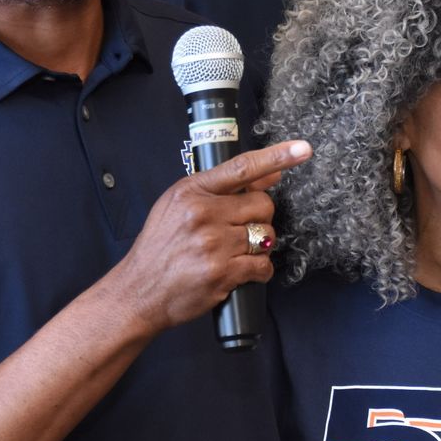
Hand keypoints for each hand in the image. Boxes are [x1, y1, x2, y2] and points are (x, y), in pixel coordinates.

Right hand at [108, 140, 309, 334]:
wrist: (139, 291)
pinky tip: (241, 271)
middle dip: (260, 218)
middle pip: (263, 206)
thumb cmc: (160, 249)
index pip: (242, 168)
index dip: (276, 156)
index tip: (302, 149)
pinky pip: (263, 266)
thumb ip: (222, 189)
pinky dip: (259, 270)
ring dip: (260, 246)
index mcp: (191, 191)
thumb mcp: (179, 206)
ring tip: (235, 253)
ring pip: (266, 237)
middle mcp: (203, 214)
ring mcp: (213, 245)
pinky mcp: (222, 273)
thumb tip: (270, 175)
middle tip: (240, 230)